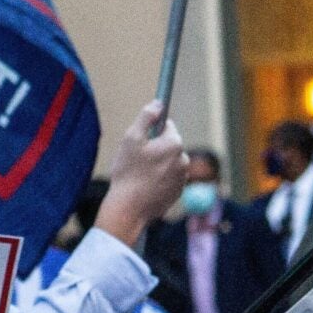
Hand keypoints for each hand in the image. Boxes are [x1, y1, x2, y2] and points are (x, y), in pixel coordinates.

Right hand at [96, 101, 188, 245]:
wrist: (129, 209)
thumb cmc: (128, 172)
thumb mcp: (132, 138)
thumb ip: (146, 116)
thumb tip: (158, 103)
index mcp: (174, 143)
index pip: (167, 126)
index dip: (151, 132)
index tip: (141, 140)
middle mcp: (184, 160)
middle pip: (169, 145)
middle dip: (155, 149)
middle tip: (137, 160)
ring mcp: (182, 178)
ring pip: (169, 163)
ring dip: (158, 165)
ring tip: (140, 176)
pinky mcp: (178, 193)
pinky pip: (169, 179)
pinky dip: (159, 180)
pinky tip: (145, 187)